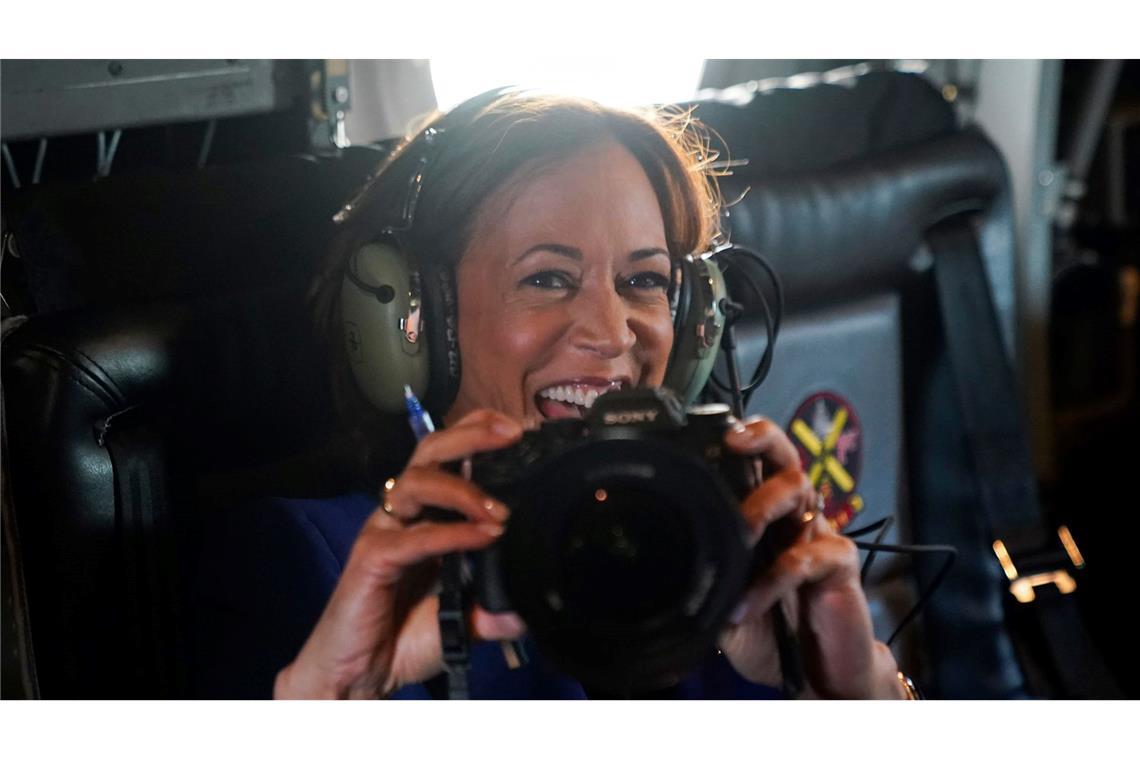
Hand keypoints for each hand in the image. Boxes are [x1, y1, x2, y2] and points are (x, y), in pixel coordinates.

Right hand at [274, 409, 525, 698]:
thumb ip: (495, 608)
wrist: (358, 676)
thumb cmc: (404, 637)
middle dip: (471, 435)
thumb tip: (533, 606)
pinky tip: (483, 537)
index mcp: (425, 514)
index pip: (448, 457)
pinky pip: (414, 536)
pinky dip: (452, 533)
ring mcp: (384, 532)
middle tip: (512, 433)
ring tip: (502, 513)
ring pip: (417, 482)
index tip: (520, 429)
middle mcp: (403, 513)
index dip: (478, 433)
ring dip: (464, 490)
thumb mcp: (464, 619)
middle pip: (429, 451)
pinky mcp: (372, 558)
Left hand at [716, 417, 905, 698]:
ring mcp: (817, 535)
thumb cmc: (768, 629)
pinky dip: (773, 581)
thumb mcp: (720, 607)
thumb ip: (700, 585)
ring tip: (741, 531)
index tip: (699, 434)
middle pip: (782, 456)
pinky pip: (805, 557)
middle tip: (734, 439)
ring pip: (799, 490)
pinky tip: (748, 605)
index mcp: (762, 517)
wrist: (819, 673)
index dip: (731, 445)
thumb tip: (653, 578)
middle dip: (762, 437)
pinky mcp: (840, 563)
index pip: (749, 465)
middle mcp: (790, 516)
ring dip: (764, 505)